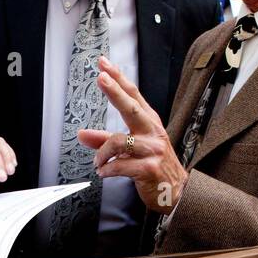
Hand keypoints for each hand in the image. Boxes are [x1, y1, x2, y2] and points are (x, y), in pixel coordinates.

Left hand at [78, 57, 186, 212]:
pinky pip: (120, 165)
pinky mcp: (149, 168)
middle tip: (101, 78)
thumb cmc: (154, 166)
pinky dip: (107, 169)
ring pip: (119, 142)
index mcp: (150, 123)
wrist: (176, 192)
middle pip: (132, 107)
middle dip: (115, 91)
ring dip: (102, 153)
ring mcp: (153, 150)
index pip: (133, 96)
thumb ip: (104, 141)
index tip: (104, 65)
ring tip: (98, 162)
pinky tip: (104, 172)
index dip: (119, 79)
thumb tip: (82, 134)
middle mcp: (153, 133)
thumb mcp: (131, 149)